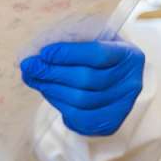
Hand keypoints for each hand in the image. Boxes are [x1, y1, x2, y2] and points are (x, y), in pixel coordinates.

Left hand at [20, 40, 145, 136]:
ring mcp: (123, 105)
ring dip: (51, 88)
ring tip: (33, 78)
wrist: (112, 74)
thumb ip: (69, 40)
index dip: (68, 54)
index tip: (44, 52)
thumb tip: (36, 54)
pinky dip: (59, 105)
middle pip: (87, 79)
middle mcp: (131, 82)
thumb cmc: (95, 51)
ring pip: (82, 100)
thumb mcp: (89, 38)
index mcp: (128, 54)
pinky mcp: (111, 122)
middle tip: (29, 66)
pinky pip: (81, 118)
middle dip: (52, 72)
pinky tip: (47, 92)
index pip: (98, 54)